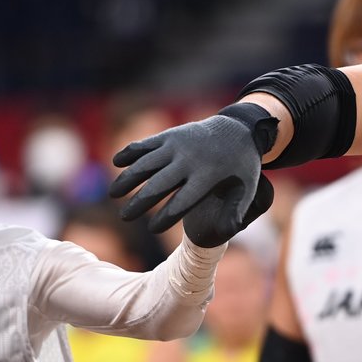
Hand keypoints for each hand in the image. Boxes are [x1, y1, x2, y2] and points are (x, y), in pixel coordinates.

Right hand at [109, 104, 277, 247]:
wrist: (239, 129)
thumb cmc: (241, 167)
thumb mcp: (248, 189)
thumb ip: (237, 211)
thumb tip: (228, 233)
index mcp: (208, 176)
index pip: (182, 201)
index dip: (166, 217)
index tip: (153, 230)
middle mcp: (190, 159)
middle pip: (159, 184)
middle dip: (140, 202)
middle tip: (125, 217)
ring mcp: (178, 145)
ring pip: (147, 163)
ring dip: (128, 178)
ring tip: (113, 194)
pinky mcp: (170, 134)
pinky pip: (146, 144)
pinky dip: (130, 152)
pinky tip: (116, 163)